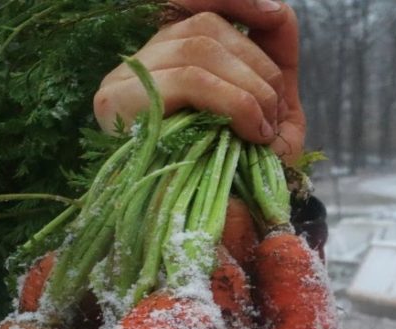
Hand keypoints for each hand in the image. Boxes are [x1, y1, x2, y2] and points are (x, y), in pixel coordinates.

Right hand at [93, 0, 304, 162]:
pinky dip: (234, 101)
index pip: (191, 3)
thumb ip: (275, 64)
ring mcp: (126, 81)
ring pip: (200, 46)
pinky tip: (249, 131)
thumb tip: (276, 10)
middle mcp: (142, 63)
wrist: (218, 237)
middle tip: (274, 113)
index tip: (273, 12)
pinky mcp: (119, 104)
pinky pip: (190, 78)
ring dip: (250, 87)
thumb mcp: (272, 118)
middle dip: (258, 64)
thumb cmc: (243, 182)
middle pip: (206, 25)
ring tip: (262, 129)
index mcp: (172, 60)